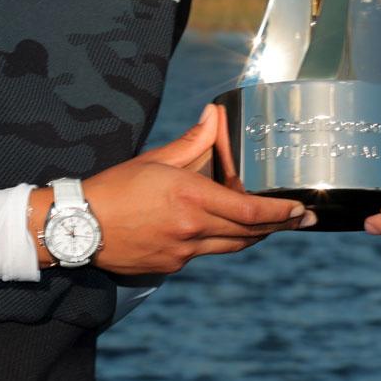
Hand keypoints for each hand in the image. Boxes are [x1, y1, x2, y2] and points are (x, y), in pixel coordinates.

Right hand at [71, 105, 311, 273]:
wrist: (78, 226)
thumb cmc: (115, 187)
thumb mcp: (156, 159)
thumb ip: (193, 140)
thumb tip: (214, 115)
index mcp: (191, 198)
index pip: (250, 210)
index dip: (280, 212)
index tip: (300, 210)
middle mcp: (192, 228)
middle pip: (249, 232)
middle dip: (280, 226)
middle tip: (302, 219)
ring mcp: (182, 252)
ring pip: (231, 246)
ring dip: (255, 236)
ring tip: (274, 226)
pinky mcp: (171, 266)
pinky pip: (206, 253)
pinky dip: (221, 240)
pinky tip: (224, 231)